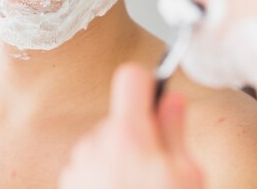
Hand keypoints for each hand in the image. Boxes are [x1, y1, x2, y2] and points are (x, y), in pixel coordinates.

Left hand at [60, 64, 203, 188]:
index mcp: (129, 136)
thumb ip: (175, 130)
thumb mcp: (187, 175)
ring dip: (120, 155)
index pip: (130, 78)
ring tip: (139, 188)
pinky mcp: (70, 183)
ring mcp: (79, 166)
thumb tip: (172, 99)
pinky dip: (104, 174)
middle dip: (139, 131)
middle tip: (158, 165)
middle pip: (120, 116)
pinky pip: (90, 163)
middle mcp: (96, 145)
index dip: (146, 83)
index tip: (156, 99)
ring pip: (105, 141)